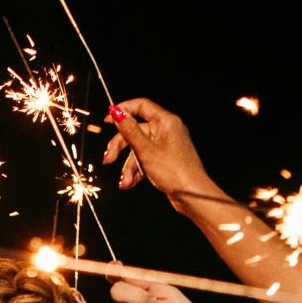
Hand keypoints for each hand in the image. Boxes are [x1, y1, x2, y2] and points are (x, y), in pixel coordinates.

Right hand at [103, 95, 219, 206]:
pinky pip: (145, 160)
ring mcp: (166, 145)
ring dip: (128, 166)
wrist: (192, 196)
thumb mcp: (146, 150)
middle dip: (120, 147)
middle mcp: (167, 131)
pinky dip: (136, 171)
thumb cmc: (176, 172)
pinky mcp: (165, 159)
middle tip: (109, 159)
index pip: (141, 106)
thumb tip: (117, 113)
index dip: (123, 110)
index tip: (108, 119)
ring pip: (138, 149)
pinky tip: (130, 183)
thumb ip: (130, 130)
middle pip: (136, 131)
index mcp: (166, 122)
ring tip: (125, 181)